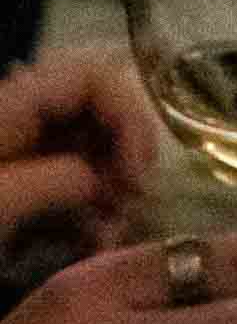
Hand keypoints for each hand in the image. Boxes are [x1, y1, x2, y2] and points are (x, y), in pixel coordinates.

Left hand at [0, 50, 156, 252]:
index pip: (92, 78)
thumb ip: (55, 182)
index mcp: (10, 107)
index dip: (129, 115)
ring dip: (114, 196)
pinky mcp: (24, 193)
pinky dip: (93, 216)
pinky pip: (75, 191)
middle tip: (128, 205)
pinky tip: (90, 245)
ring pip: (94, 156)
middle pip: (100, 114)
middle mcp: (22, 123)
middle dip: (126, 159)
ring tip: (105, 238)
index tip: (137, 173)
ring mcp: (24, 159)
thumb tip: (99, 180)